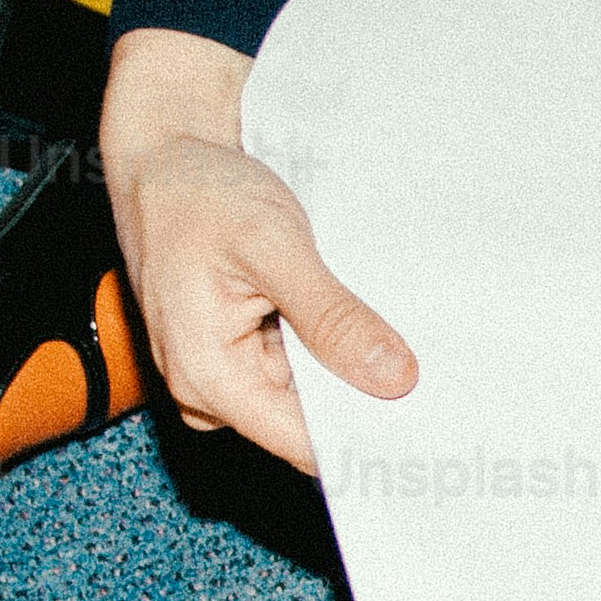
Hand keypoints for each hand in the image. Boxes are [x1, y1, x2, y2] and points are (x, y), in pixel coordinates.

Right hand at [94, 26, 415, 477]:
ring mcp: (222, 376)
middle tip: (438, 375)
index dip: (368, 436)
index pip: (305, 442)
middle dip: (367, 401)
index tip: (431, 423)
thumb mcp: (272, 245)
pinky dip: (332, 349)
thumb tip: (393, 378)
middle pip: (310, 424)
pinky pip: (297, 370)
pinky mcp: (238, 355)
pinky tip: (367, 324)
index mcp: (207, 377)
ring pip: (308, 397)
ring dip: (352, 371)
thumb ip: (331, 317)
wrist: (162, 158)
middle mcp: (208, 392)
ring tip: (403, 340)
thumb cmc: (198, 193)